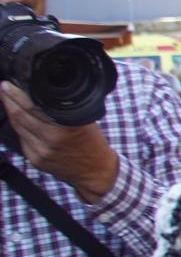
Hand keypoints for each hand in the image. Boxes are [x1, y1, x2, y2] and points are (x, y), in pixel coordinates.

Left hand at [0, 81, 119, 202]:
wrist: (95, 171)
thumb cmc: (92, 144)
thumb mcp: (85, 121)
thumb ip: (64, 110)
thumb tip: (43, 95)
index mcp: (65, 128)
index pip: (33, 107)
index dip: (17, 95)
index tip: (9, 85)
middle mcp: (51, 140)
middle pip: (20, 116)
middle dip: (9, 100)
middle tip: (4, 87)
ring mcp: (41, 151)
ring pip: (17, 127)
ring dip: (10, 111)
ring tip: (7, 99)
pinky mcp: (35, 159)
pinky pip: (22, 139)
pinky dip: (19, 127)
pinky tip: (19, 120)